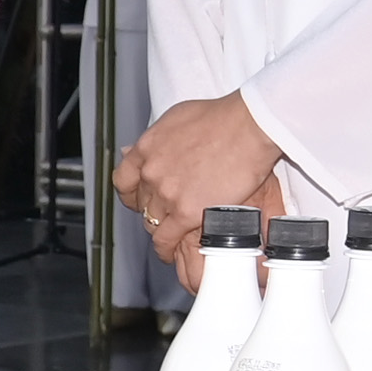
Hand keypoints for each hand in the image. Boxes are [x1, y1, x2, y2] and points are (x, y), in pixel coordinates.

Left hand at [112, 92, 284, 272]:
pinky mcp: (185, 212)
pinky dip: (165, 249)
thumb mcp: (177, 118)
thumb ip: (157, 138)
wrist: (247, 127)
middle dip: (153, 209)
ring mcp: (166, 193)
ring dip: (161, 229)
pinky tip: (170, 252)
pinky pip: (165, 239)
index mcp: (147, 148)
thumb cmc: (222, 118)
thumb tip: (137, 148)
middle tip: (168, 214)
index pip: (124, 180)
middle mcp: (151, 172)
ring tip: (171, 235)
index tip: (138, 199)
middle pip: (141, 202)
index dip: (131, 194)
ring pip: (152, 222)